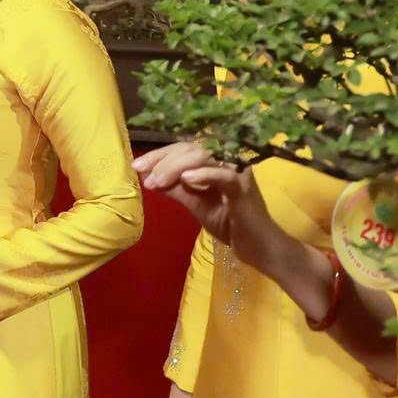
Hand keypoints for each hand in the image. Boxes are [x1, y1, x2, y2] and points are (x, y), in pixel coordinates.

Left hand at [136, 141, 278, 267]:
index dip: (160, 154)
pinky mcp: (244, 188)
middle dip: (163, 159)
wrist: (260, 249)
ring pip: (203, 156)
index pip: (185, 148)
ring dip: (175, 167)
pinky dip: (204, 174)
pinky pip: (223, 175)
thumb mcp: (196, 204)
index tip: (137, 165)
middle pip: (191, 148)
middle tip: (142, 173)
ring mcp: (238, 172)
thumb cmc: (231, 225)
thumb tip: (148, 175)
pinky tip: (185, 180)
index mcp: (218, 161)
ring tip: (157, 181)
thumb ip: (176, 189)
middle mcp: (229, 160)